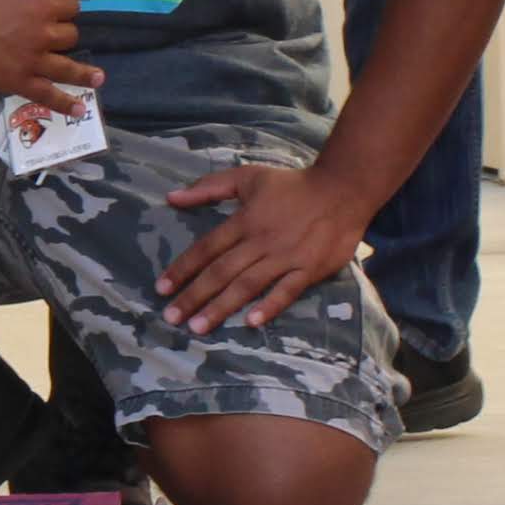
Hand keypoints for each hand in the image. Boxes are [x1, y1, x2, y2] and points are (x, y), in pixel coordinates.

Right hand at [0, 0, 93, 102]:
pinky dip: (64, 103)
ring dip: (85, 73)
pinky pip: (47, 95)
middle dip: (63, 36)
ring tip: (98, 79)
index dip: (65, 10)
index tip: (60, 13)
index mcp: (40, 4)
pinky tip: (78, 109)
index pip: (72, 7)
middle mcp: (42, 32)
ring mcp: (32, 59)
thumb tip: (30, 1)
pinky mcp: (16, 81)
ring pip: (68, 67)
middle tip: (52, 38)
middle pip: (70, 36)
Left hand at [154, 157, 371, 334]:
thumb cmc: (291, 185)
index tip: (161, 289)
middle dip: (194, 296)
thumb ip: (208, 187)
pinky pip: (287, 290)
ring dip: (222, 306)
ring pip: (248, 284)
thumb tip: (170, 197)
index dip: (183, 268)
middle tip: (171, 318)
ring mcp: (286, 256)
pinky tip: (252, 322)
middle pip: (221, 271)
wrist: (342, 189)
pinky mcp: (309, 268)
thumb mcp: (247, 177)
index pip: (206, 247)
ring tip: (199, 327)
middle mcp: (261, 240)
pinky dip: (270, 306)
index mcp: (244, 220)